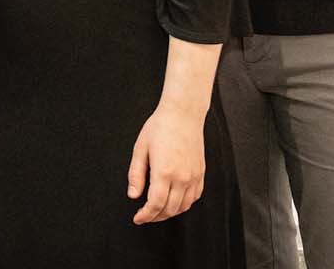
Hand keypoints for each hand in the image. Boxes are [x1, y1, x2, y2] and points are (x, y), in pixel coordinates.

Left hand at [127, 104, 205, 224]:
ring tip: (157, 211)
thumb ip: (136, 175)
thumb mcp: (140, 149)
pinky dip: (183, 204)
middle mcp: (182, 177)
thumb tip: (133, 196)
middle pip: (170, 209)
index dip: (146, 216)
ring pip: (184, 206)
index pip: (155, 204)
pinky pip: (194, 197)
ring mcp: (194, 176)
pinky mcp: (201, 173)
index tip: (138, 219)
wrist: (183, 115)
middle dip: (156, 217)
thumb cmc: (159, 128)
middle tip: (145, 216)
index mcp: (164, 172)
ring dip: (170, 213)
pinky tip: (174, 201)